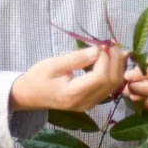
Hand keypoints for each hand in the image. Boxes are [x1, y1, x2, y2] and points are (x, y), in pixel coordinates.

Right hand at [9, 45, 126, 111]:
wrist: (29, 95)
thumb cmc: (38, 77)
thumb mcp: (52, 64)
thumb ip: (76, 58)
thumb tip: (98, 50)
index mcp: (72, 94)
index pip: (100, 77)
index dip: (105, 59)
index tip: (100, 44)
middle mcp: (84, 102)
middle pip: (111, 82)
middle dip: (115, 60)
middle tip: (110, 43)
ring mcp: (89, 104)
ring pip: (114, 85)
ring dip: (118, 65)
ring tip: (113, 48)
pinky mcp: (91, 101)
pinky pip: (110, 87)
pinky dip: (114, 71)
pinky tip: (112, 58)